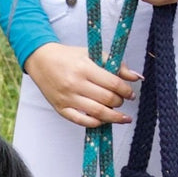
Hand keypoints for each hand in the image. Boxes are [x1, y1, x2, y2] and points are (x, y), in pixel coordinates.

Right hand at [23, 42, 140, 127]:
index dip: (126, 90)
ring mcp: (67, 98)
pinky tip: (103, 121)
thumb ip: (115, 64)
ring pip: (97, 113)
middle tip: (122, 101)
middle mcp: (75, 84)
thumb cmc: (68, 57)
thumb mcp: (92, 54)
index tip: (130, 94)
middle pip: (107, 99)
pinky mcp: (61, 108)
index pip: (112, 83)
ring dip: (113, 117)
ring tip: (121, 117)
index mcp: (84, 68)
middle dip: (119, 102)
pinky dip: (95, 123)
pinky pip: (81, 121)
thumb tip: (136, 77)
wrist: (41, 60)